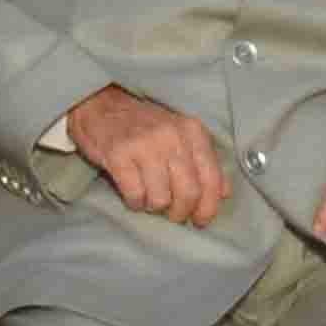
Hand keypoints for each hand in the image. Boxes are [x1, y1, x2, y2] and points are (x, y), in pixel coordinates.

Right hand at [56, 85, 233, 228]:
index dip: (209, 206)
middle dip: (181, 212)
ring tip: (148, 195)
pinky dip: (135, 202)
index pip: (212, 178)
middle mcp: (172, 136)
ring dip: (154, 206)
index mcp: (192, 131)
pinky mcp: (118, 155)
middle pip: (188, 193)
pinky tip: (132, 192)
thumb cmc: (144, 126)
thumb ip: (204, 161)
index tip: (201, 220)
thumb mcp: (181, 135)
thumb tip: (225, 193)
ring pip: (161, 199)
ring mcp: (144, 145)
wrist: (100, 105)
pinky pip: (135, 196)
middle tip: (172, 214)